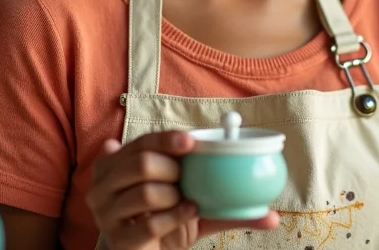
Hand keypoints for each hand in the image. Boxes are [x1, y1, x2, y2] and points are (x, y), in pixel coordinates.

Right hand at [86, 131, 279, 249]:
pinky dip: (174, 218)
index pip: (143, 142)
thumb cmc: (170, 223)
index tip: (191, 141)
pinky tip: (187, 213)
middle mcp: (105, 184)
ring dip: (174, 197)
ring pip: (148, 192)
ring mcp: (107, 213)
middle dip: (172, 170)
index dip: (167, 139)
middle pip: (143, 163)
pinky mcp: (118, 239)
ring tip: (184, 201)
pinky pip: (150, 223)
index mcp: (118, 163)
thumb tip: (274, 216)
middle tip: (185, 180)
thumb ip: (226, 203)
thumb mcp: (195, 205)